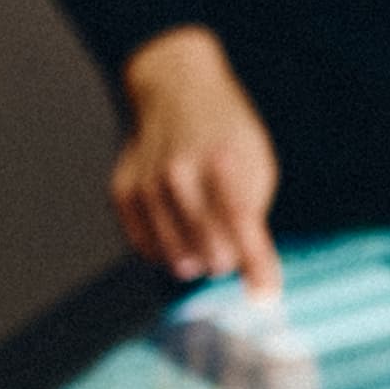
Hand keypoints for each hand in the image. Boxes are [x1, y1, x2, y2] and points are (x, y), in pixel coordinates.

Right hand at [114, 26, 283, 297]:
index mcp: (222, 160)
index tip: (266, 299)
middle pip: (212, 254)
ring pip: (178, 260)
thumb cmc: (226, 135)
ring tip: (204, 225)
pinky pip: (148, 251)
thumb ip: (254, 222)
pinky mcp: (122, 195)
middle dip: (229, 256)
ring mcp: (146, 184)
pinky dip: (168, 248)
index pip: (241, 224)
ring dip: (198, 255)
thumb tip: (258, 291)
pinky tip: (176, 222)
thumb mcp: (257, 164)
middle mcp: (179, 172)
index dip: (257, 266)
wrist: (175, 89)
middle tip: (229, 231)